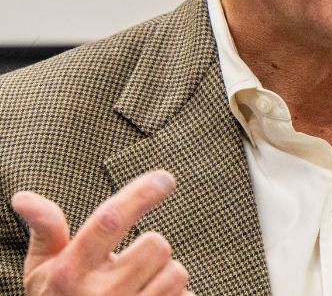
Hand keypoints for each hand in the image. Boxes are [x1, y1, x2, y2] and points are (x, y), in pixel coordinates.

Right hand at [10, 170, 193, 294]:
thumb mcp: (42, 270)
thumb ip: (45, 231)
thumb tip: (24, 198)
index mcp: (71, 272)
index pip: (109, 221)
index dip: (140, 195)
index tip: (165, 178)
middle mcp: (100, 294)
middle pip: (156, 244)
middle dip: (150, 248)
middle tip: (129, 262)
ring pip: (176, 272)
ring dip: (164, 274)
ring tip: (137, 285)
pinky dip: (177, 295)